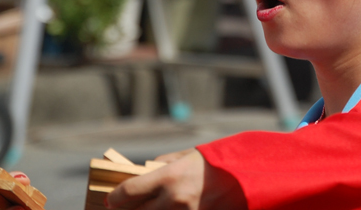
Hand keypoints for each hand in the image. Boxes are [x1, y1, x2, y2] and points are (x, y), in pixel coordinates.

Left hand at [106, 149, 245, 209]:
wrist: (247, 177)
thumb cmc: (216, 162)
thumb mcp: (187, 155)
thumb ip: (163, 164)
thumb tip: (144, 172)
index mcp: (169, 177)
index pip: (128, 192)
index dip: (115, 197)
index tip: (113, 198)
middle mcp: (174, 200)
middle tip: (123, 208)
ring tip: (148, 208)